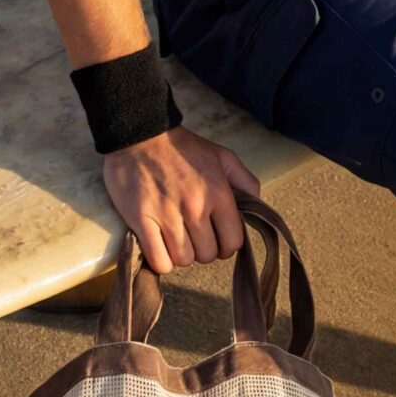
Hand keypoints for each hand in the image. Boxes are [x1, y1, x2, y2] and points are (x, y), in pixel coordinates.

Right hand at [101, 124, 262, 274]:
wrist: (139, 135)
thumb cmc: (182, 148)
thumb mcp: (223, 156)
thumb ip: (246, 182)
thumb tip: (255, 208)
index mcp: (219, 193)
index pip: (233, 242)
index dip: (226, 244)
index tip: (217, 237)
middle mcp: (195, 207)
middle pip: (207, 255)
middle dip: (203, 249)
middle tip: (194, 236)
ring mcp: (167, 216)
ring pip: (184, 260)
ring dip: (182, 254)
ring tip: (177, 239)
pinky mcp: (141, 221)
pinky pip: (159, 260)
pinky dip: (162, 261)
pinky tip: (161, 247)